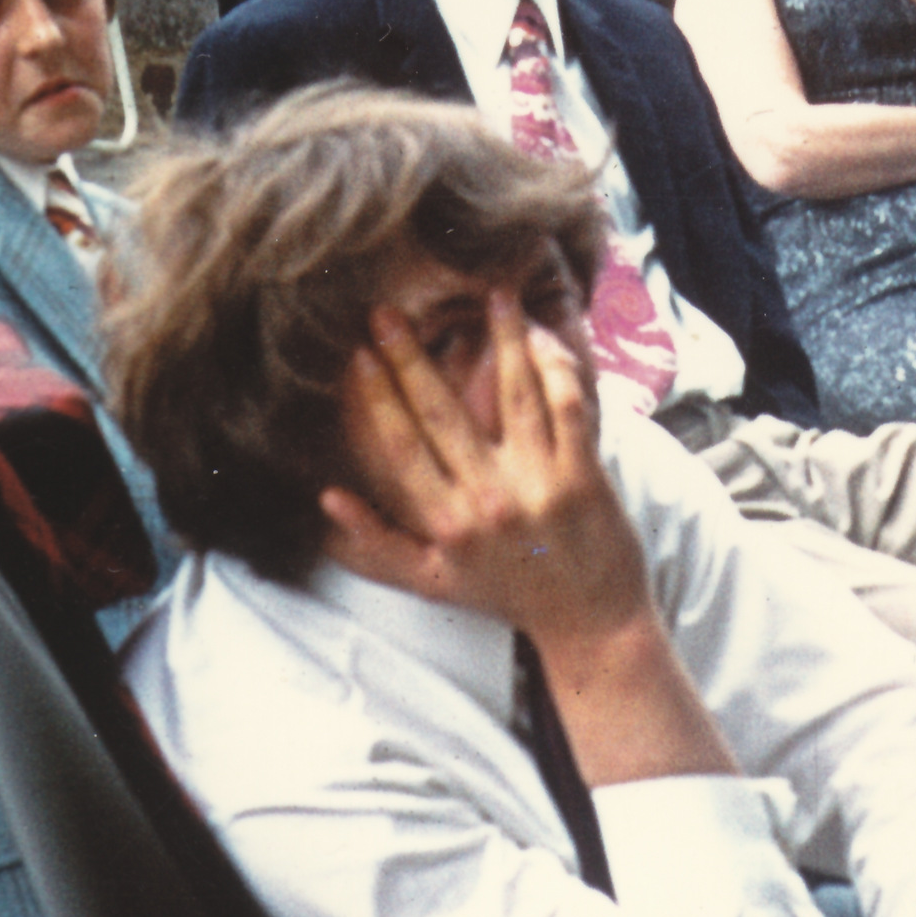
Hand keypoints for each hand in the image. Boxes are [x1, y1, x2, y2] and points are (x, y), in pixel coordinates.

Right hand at [318, 293, 651, 643]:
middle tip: (387, 313)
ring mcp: (539, 485)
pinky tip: (542, 336)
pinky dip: (556, 369)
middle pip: (442, 413)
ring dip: (501, 341)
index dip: (376, 398)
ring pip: (513, 396)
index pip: (398, 447)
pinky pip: (568, 408)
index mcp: (445, 525)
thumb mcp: (431, 583)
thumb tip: (326, 500)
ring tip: (490, 295)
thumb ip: (375, 546)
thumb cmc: (506, 595)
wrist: (590, 621)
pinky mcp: (585, 477)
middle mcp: (487, 502)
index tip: (356, 356)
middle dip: (411, 358)